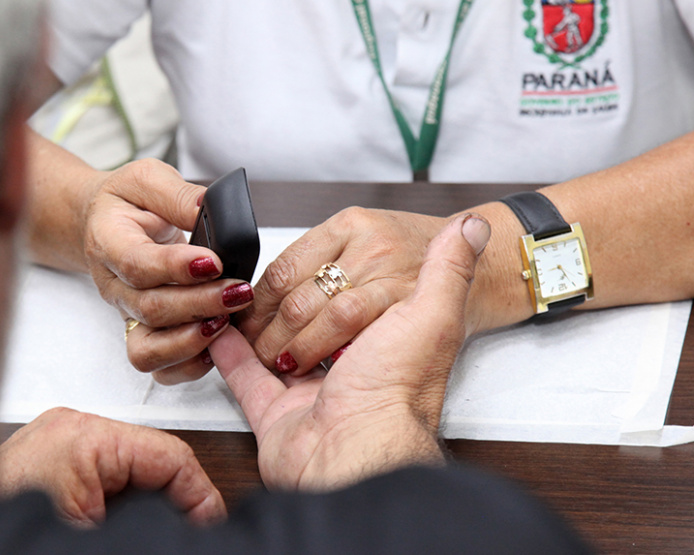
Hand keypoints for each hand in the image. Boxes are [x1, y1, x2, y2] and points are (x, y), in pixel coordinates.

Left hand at [0, 407, 226, 525]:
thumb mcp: (88, 531)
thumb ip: (145, 523)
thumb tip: (190, 525)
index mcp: (83, 437)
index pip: (171, 455)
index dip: (200, 496)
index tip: (211, 526)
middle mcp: (71, 427)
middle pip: (153, 458)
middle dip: (175, 499)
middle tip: (186, 531)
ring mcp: (59, 440)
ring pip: (131, 466)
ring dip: (149, 500)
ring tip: (149, 528)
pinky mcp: (50, 456)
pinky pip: (105, 472)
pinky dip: (121, 499)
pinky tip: (119, 522)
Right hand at [82, 159, 254, 383]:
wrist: (104, 224)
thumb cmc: (127, 202)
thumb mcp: (146, 180)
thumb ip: (176, 195)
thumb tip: (208, 209)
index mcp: (107, 241)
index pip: (137, 262)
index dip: (175, 267)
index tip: (215, 261)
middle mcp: (113, 285)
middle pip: (151, 308)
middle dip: (200, 304)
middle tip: (239, 292)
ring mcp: (126, 314)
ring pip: (148, 348)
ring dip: (192, 341)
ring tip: (227, 321)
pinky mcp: (142, 333)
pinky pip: (157, 367)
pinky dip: (187, 366)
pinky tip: (216, 347)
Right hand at [211, 215, 489, 489]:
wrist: (359, 454)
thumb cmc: (397, 391)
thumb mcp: (432, 312)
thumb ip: (448, 267)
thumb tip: (474, 228)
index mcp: (386, 342)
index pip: (351, 298)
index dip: (333, 279)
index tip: (325, 260)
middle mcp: (351, 370)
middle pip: (310, 322)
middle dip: (290, 304)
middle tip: (273, 283)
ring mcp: (311, 393)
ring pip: (277, 347)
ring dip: (258, 323)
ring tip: (240, 298)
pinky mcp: (276, 415)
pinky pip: (245, 378)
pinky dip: (229, 353)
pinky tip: (219, 331)